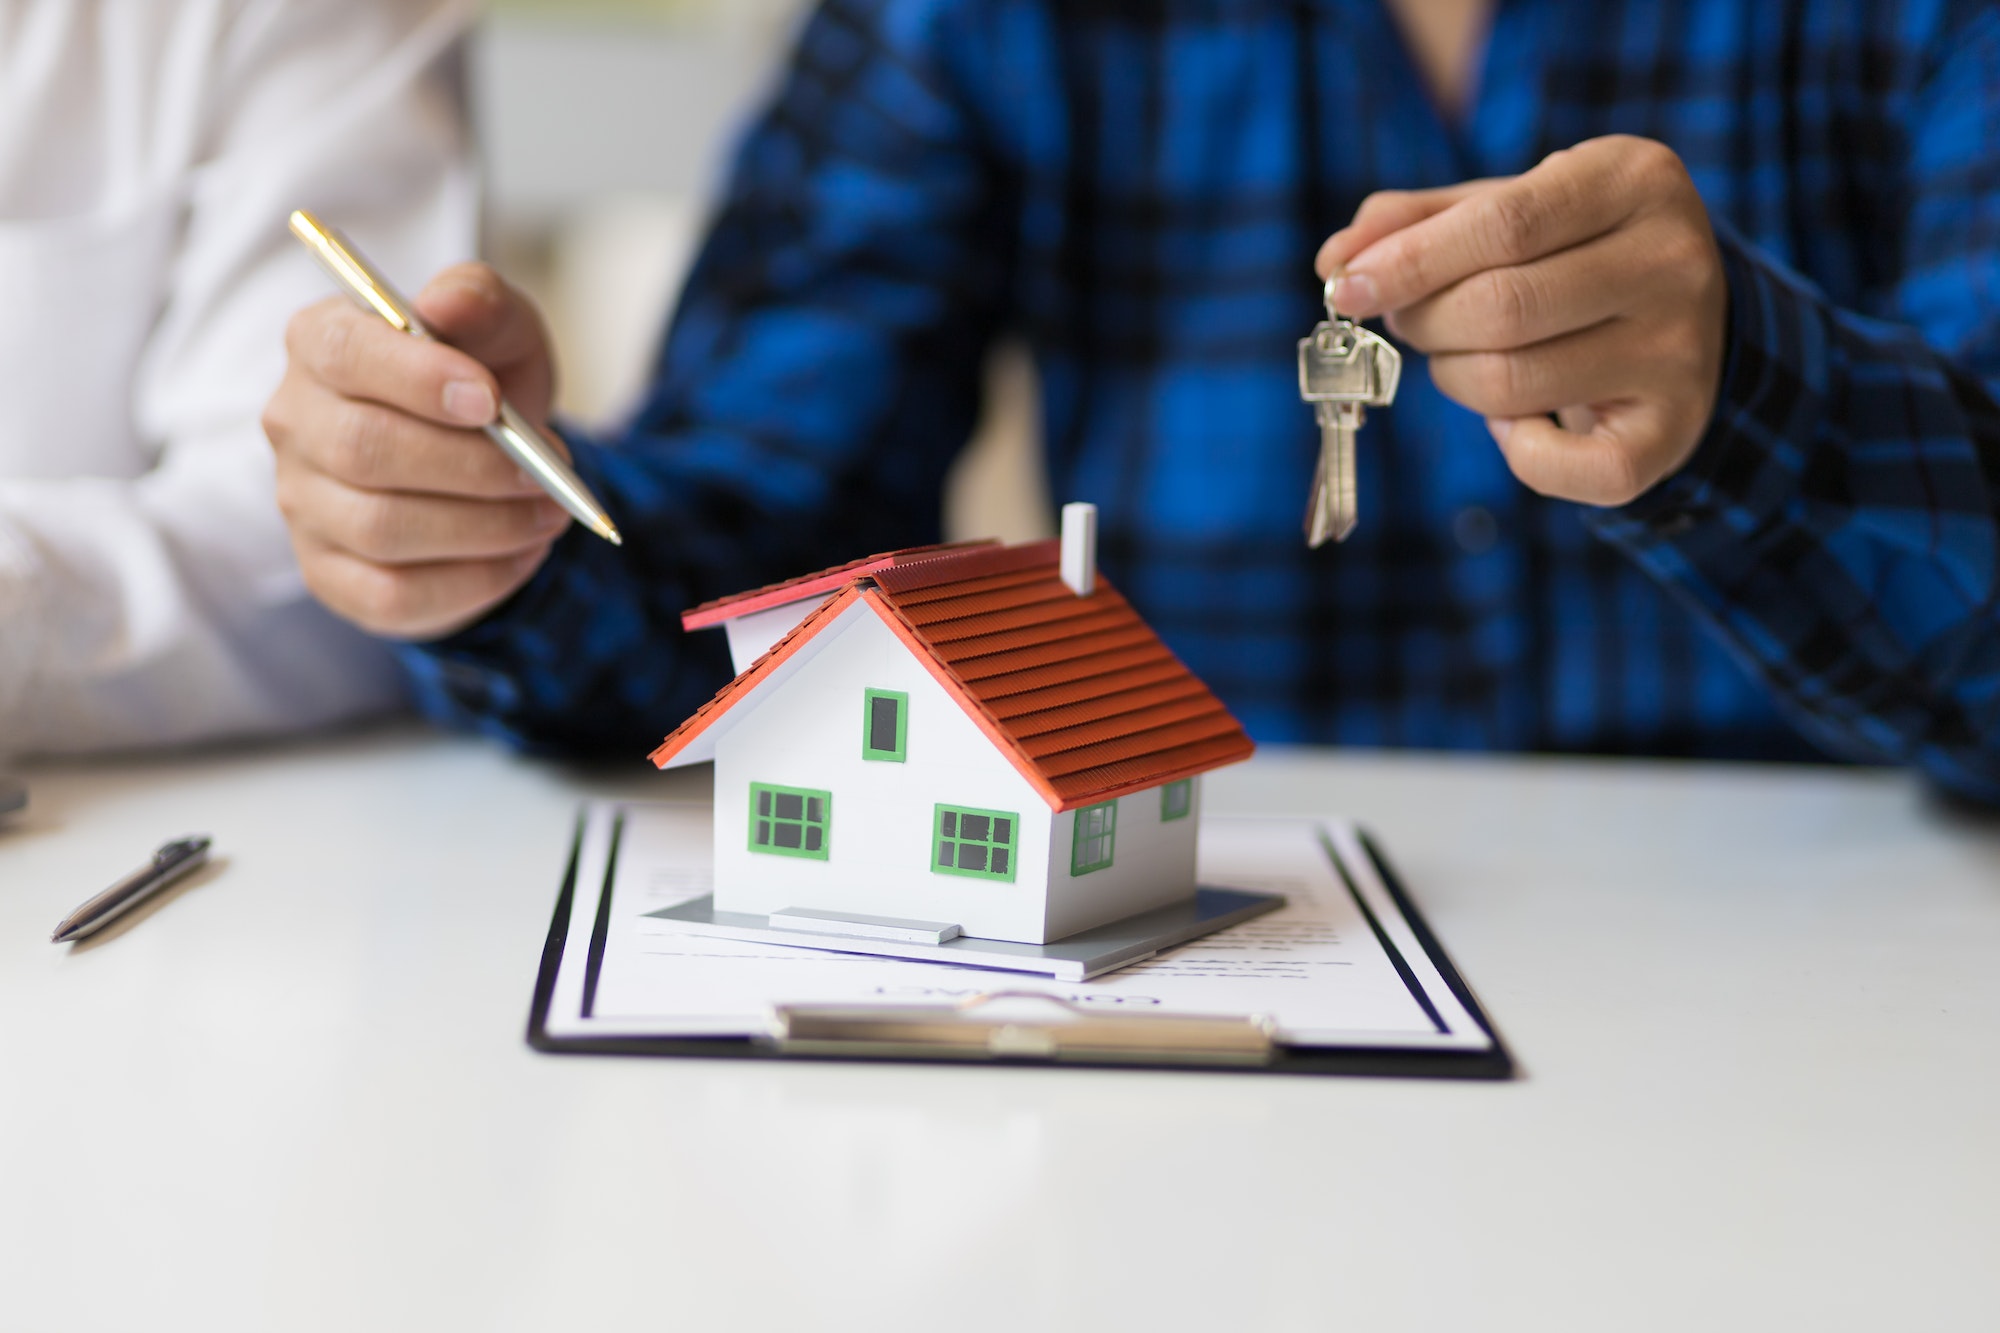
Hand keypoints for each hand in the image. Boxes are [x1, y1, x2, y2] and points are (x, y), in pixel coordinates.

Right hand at [262, 263, 570, 639]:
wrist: (486, 461)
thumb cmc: (483, 383)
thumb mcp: (501, 331)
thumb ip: (481, 303)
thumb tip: (450, 301)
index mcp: (321, 343)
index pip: (344, 354)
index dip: (417, 378)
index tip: (491, 400)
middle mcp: (294, 422)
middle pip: (365, 451)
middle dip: (473, 466)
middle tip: (547, 473)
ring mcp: (302, 504)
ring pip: (383, 529)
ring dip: (486, 526)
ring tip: (550, 513)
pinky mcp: (330, 575)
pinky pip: (394, 595)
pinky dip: (474, 580)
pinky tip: (522, 555)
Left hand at [1315, 136, 1727, 506]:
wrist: (1687, 324)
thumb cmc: (1566, 254)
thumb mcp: (1503, 211)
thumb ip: (1413, 223)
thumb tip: (1333, 261)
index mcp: (1634, 180)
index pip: (1504, 225)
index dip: (1410, 261)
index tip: (1346, 287)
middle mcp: (1674, 261)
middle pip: (1501, 308)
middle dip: (1424, 323)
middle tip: (1410, 322)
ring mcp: (1681, 352)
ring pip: (1511, 383)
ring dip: (1453, 378)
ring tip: (1465, 358)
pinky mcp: (1670, 433)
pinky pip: (1552, 464)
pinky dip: (1510, 448)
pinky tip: (1520, 417)